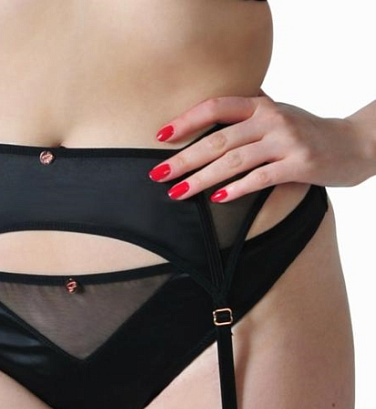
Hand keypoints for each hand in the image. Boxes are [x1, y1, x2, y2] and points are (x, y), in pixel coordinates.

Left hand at [149, 91, 374, 201]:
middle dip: (184, 159)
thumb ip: (246, 119)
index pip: (216, 107)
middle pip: (218, 139)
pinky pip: (261, 178)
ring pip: (234, 160)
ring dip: (202, 179)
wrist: (354, 144)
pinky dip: (237, 189)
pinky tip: (218, 200)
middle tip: (157, 175)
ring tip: (178, 193)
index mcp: (261, 105)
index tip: (160, 137)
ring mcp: (286, 141)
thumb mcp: (276, 118)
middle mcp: (271, 119)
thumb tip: (204, 128)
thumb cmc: (306, 134)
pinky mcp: (299, 164)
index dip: (186, 121)